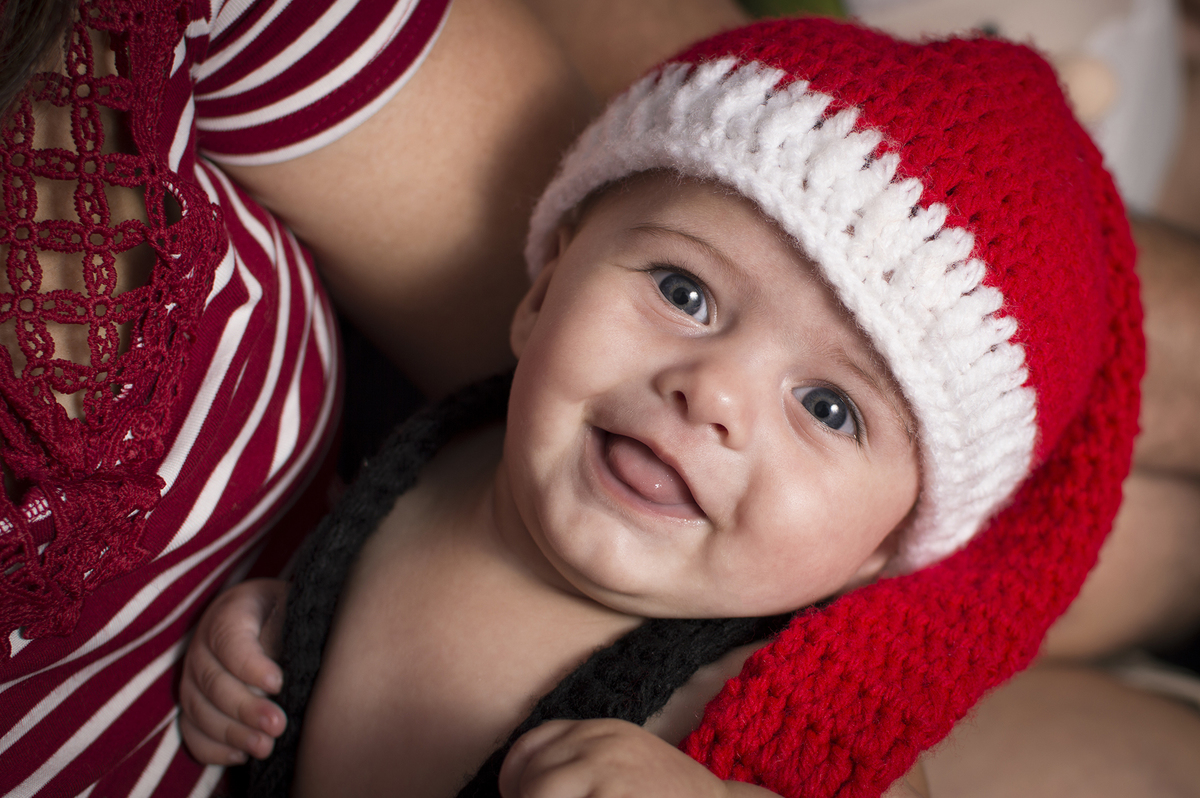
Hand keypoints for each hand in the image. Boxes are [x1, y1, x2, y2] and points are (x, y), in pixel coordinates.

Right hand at [179, 578, 287, 764]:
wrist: (269, 616)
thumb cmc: (287, 613)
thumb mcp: (292, 608)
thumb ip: (289, 632)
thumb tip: (287, 676)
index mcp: (230, 612)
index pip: (230, 640)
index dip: (250, 665)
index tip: (278, 683)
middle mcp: (203, 644)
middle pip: (213, 681)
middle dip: (245, 708)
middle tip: (278, 724)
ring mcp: (192, 675)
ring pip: (200, 710)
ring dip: (232, 733)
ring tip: (265, 747)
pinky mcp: (192, 702)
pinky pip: (191, 730)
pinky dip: (213, 748)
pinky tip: (242, 755)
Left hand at [499, 719, 777, 797]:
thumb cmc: (666, 794)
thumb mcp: (622, 762)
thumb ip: (583, 763)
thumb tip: (525, 786)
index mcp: (600, 730)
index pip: (532, 743)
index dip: (514, 777)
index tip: (517, 797)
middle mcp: (601, 742)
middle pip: (534, 775)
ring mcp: (609, 771)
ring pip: (541, 794)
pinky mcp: (615, 797)